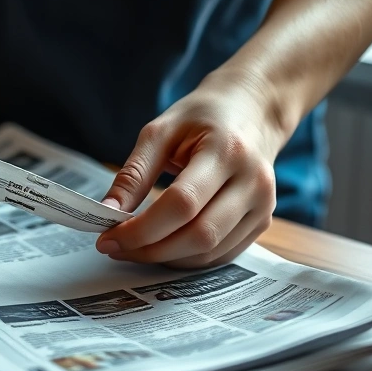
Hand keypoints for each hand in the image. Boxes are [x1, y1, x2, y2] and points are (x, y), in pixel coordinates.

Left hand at [96, 74, 283, 267]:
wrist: (251, 112)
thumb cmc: (203, 118)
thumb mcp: (161, 131)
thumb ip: (134, 174)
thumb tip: (108, 213)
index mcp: (228, 151)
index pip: (182, 204)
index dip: (142, 229)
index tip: (108, 238)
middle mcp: (254, 182)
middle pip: (199, 235)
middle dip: (150, 249)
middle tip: (116, 248)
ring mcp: (263, 206)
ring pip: (209, 252)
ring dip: (166, 258)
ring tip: (135, 247)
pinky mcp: (262, 222)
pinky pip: (220, 254)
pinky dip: (186, 258)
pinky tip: (163, 247)